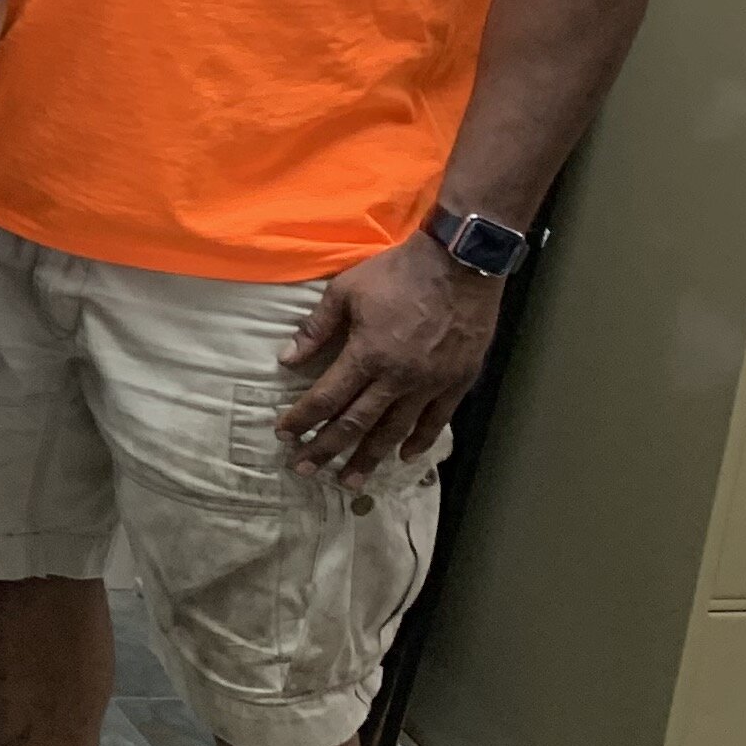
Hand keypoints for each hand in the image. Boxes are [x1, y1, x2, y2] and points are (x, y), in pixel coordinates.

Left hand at [275, 238, 497, 484]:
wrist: (461, 264)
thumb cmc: (399, 272)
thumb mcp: (346, 290)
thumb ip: (316, 328)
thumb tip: (286, 359)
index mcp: (367, 354)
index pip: (326, 398)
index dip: (302, 419)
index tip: (284, 435)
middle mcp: (398, 378)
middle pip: (356, 423)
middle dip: (327, 449)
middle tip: (305, 470)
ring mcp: (430, 383)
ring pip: (395, 431)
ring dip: (370, 458)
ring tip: (350, 481)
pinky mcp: (457, 382)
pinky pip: (436, 421)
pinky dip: (419, 441)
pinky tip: (402, 457)